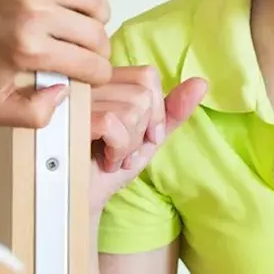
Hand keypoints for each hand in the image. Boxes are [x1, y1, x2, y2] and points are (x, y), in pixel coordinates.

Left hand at [0, 0, 113, 127]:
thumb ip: (32, 115)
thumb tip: (65, 92)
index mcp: (28, 49)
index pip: (92, 65)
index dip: (97, 75)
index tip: (92, 73)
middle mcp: (33, 11)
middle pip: (97, 34)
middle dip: (99, 49)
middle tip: (88, 52)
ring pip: (96, 1)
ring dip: (98, 17)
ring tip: (84, 24)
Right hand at [89, 66, 206, 210]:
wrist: (84, 198)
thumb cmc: (109, 165)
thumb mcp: (148, 137)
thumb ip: (173, 110)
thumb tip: (201, 82)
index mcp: (107, 80)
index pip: (147, 75)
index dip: (154, 111)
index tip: (142, 137)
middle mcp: (89, 82)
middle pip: (142, 94)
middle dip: (140, 133)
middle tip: (122, 151)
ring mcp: (77, 98)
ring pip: (131, 109)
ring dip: (128, 145)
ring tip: (111, 156)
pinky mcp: (72, 118)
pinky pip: (113, 123)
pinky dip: (117, 149)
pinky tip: (104, 161)